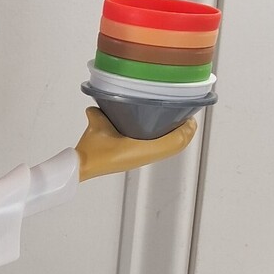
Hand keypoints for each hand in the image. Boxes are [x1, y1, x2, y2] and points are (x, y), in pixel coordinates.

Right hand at [75, 108, 196, 181]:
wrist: (83, 167)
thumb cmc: (91, 152)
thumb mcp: (97, 127)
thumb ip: (100, 113)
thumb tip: (97, 106)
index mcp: (142, 150)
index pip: (175, 142)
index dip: (186, 129)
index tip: (190, 116)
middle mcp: (145, 156)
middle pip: (177, 147)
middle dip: (185, 132)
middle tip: (187, 117)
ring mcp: (142, 159)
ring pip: (169, 150)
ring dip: (176, 137)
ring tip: (178, 123)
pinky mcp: (136, 160)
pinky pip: (159, 151)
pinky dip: (166, 141)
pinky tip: (158, 132)